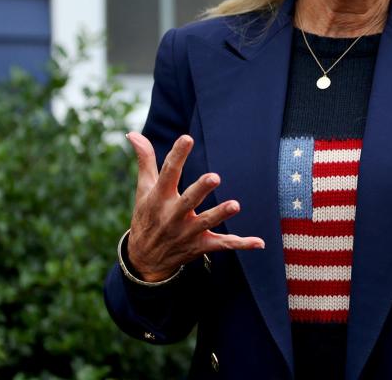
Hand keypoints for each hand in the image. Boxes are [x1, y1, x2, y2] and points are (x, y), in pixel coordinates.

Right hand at [125, 132, 264, 280]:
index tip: (187, 138)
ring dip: (220, 214)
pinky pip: (222, 244)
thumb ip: (145, 160)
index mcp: (159, 197)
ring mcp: (187, 232)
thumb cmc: (147, 215)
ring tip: (235, 205)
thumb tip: (132, 133)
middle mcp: (173, 215)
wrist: (144, 259)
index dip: (177, 155)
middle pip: (188, 200)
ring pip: (206, 223)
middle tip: (214, 177)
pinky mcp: (200, 245)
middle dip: (200, 190)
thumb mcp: (143, 189)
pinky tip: (259, 242)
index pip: (168, 173)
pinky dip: (241, 244)